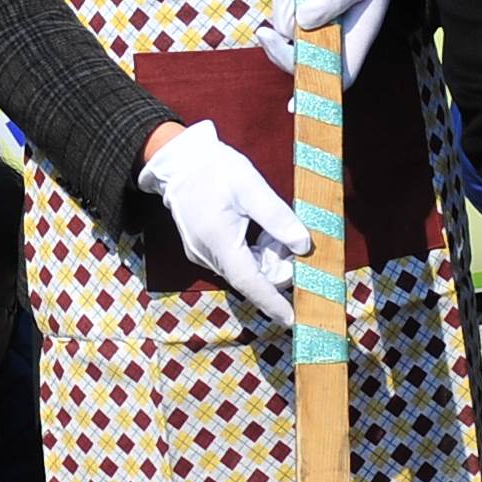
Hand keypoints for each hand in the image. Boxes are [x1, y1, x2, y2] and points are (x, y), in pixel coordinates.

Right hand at [136, 118, 307, 325]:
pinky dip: (252, 253)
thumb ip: (278, 218)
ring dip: (265, 259)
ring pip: (243, 269)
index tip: (291, 319)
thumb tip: (303, 245)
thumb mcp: (251, 187)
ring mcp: (202, 254)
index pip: (249, 281)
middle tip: (294, 245)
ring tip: (275, 232)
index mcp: (219, 240)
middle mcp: (207, 255)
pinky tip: (259, 232)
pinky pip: (233, 261)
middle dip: (276, 268)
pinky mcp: (201, 250)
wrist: (178, 162)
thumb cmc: (215, 170)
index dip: (271, 301)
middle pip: (250, 276)